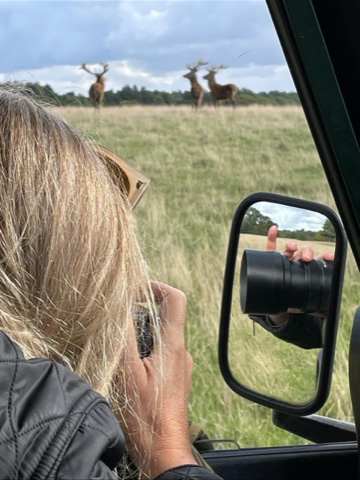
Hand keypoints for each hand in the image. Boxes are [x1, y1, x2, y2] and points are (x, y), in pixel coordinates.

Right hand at [121, 282, 196, 478]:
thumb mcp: (127, 371)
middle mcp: (181, 352)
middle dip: (143, 309)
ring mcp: (179, 366)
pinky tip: (128, 363)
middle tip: (120, 314)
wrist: (163, 451)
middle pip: (167, 315)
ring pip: (162, 335)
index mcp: (173, 345)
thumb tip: (119, 305)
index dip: (157, 286)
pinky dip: (146, 348)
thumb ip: (124, 335)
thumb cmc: (146, 416)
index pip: (176, 299)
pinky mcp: (175, 379)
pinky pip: (162, 353)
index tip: (135, 288)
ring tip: (121, 340)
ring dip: (142, 330)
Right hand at [266, 225, 333, 324]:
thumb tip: (324, 315)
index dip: (323, 257)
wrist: (276, 300)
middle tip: (306, 258)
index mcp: (306, 271)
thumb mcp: (302, 304)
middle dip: (306, 252)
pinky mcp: (271, 259)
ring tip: (293, 246)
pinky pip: (270, 246)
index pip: (317, 261)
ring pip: (289, 248)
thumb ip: (312, 307)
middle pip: (303, 252)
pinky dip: (272, 236)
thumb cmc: (291, 299)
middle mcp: (296, 263)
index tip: (328, 257)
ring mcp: (284, 260)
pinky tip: (274, 229)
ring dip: (291, 244)